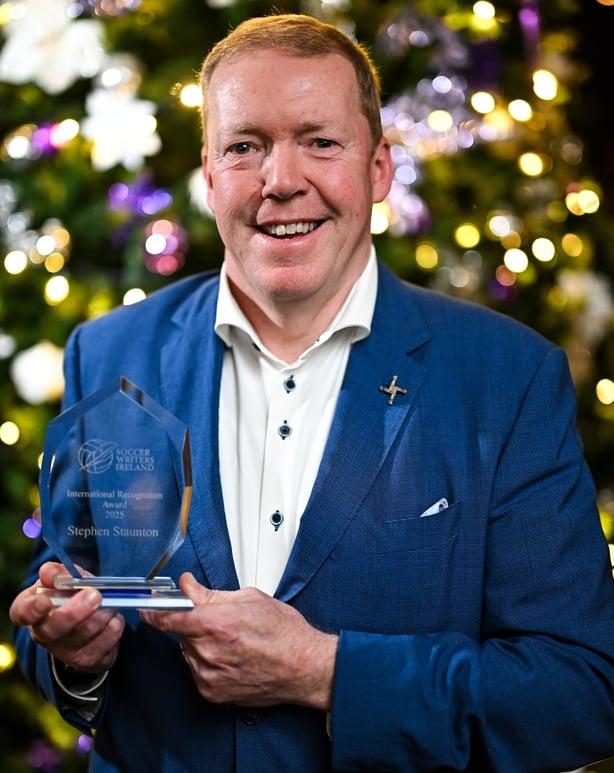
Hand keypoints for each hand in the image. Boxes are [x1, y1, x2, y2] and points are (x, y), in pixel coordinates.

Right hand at [9, 561, 124, 673]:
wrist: (88, 621)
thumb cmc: (70, 596)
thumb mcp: (64, 580)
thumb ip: (58, 573)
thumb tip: (49, 572)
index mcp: (32, 610)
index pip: (22, 612)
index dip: (31, 609)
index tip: (44, 601)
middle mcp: (44, 634)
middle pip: (54, 629)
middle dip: (75, 612)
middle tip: (95, 595)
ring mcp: (65, 651)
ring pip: (86, 632)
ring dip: (104, 612)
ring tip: (109, 601)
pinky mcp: (88, 660)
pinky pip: (107, 640)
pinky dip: (115, 623)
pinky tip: (113, 616)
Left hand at [141, 573, 337, 709]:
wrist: (304, 667)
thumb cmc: (285, 633)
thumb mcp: (250, 598)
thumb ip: (211, 594)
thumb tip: (189, 586)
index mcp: (216, 624)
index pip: (168, 618)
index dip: (155, 611)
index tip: (148, 607)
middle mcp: (208, 653)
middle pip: (180, 633)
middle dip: (191, 623)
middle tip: (216, 619)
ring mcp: (209, 676)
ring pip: (188, 652)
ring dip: (200, 643)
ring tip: (231, 640)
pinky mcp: (213, 693)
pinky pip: (198, 671)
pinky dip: (208, 662)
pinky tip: (232, 656)